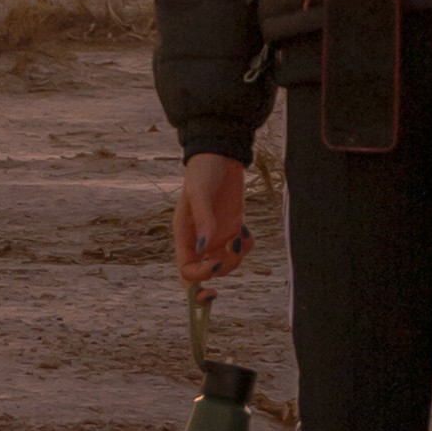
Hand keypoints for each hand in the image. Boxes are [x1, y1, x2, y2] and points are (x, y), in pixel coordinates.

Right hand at [175, 154, 251, 283]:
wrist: (221, 154)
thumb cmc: (203, 171)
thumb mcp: (200, 193)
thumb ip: (203, 220)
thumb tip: (203, 249)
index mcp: (185, 236)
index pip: (186, 270)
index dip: (199, 277)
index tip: (216, 266)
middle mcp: (200, 240)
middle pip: (206, 272)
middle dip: (221, 271)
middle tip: (233, 254)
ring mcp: (217, 234)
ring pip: (226, 263)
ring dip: (236, 258)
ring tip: (240, 238)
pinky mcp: (232, 226)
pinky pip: (240, 249)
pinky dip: (246, 246)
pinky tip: (246, 232)